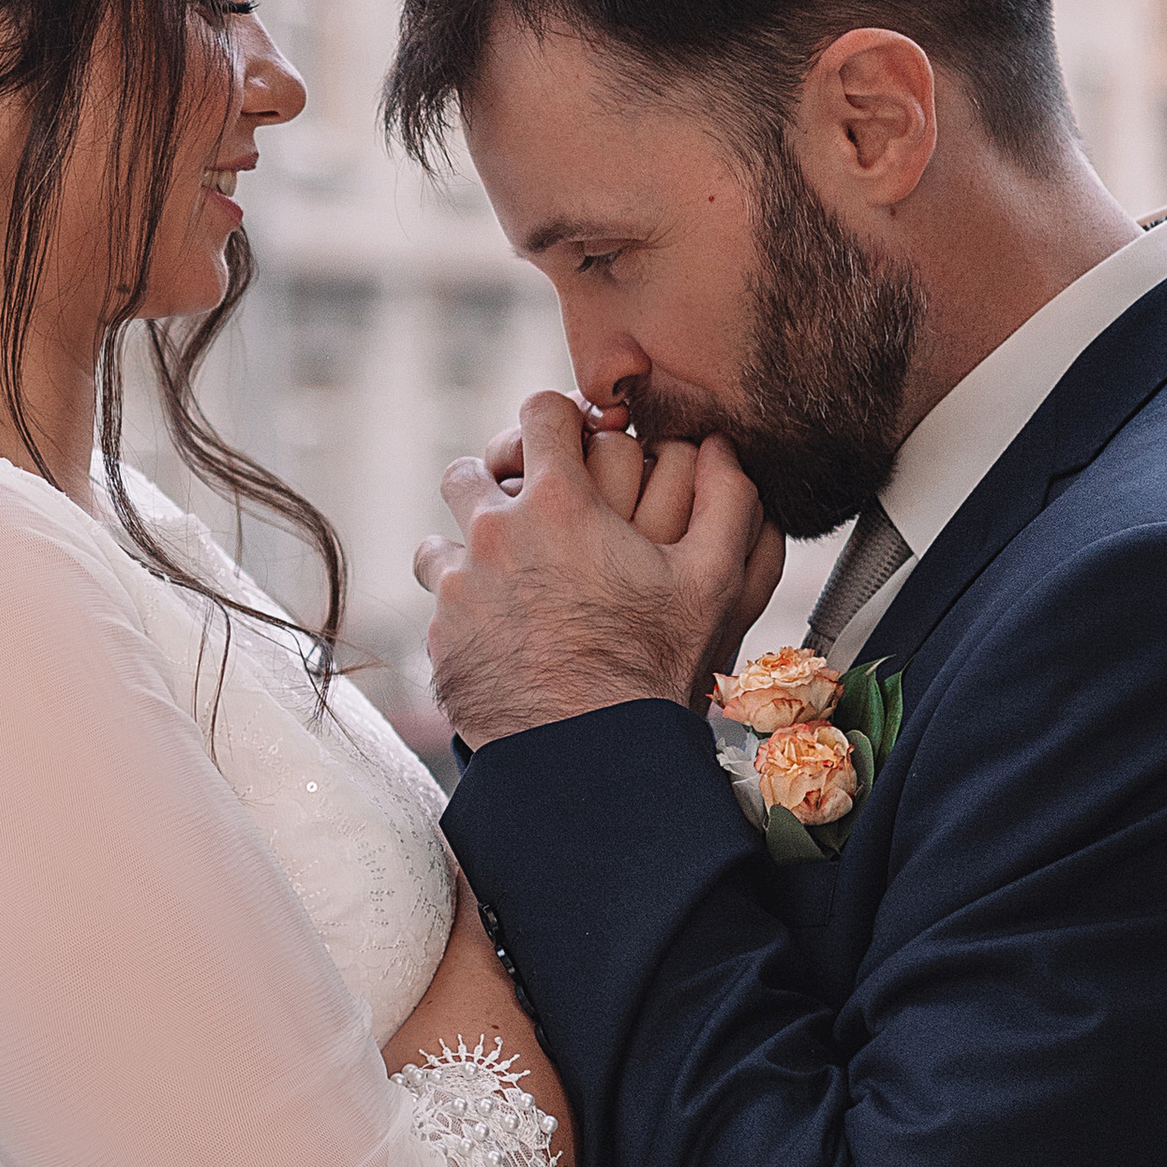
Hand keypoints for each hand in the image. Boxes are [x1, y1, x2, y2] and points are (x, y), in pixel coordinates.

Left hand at [413, 393, 783, 746]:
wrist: (592, 755)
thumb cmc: (658, 665)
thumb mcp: (714, 579)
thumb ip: (728, 499)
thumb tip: (723, 444)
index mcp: (558, 503)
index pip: (539, 411)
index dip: (557, 419)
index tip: (569, 442)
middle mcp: (495, 534)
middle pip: (470, 468)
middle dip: (495, 481)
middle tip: (528, 513)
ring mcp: (459, 587)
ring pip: (439, 539)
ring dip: (466, 547)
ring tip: (504, 576)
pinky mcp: (440, 638)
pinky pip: (438, 605)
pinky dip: (463, 611)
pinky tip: (499, 634)